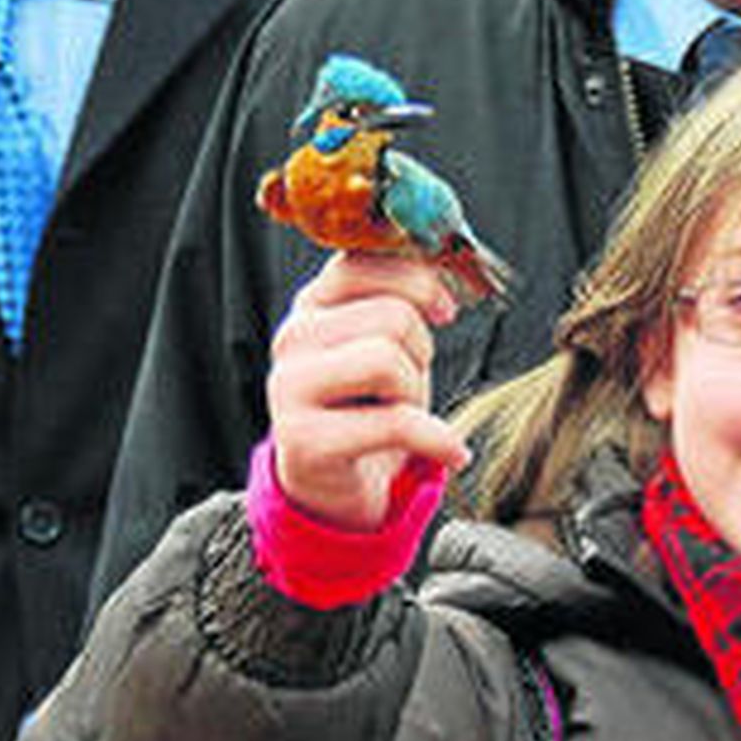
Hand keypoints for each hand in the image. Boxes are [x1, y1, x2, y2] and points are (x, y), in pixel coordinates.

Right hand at [266, 251, 469, 530]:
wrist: (336, 484)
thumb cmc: (370, 402)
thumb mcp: (385, 340)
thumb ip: (401, 295)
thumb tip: (444, 256)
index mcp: (311, 303)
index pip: (364, 262)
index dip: (418, 281)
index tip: (444, 309)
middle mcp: (292, 337)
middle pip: (392, 316)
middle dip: (421, 350)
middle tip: (411, 381)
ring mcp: (289, 387)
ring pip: (388, 361)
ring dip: (416, 393)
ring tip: (405, 412)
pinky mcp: (303, 439)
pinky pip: (394, 423)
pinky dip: (437, 440)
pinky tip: (452, 452)